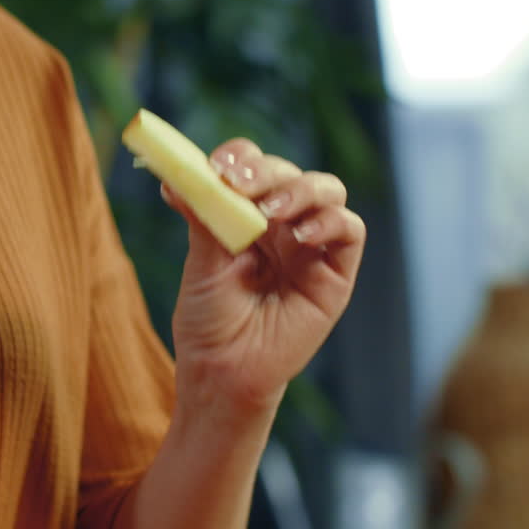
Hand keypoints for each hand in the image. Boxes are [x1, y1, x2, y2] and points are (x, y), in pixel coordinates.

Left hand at [163, 139, 365, 424]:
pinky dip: (330, 222)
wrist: (223, 371)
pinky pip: (350, 231)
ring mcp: (311, 246)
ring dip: (300, 190)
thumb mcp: (201, 263)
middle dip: (266, 172)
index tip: (217, 168)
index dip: (239, 157)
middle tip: (239, 184)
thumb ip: (204, 217)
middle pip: (289, 172)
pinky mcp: (336, 273)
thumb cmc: (209, 319)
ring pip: (327, 190)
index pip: (252, 165)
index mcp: (247, 213)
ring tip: (271, 212)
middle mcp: (282, 223)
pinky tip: (301, 236)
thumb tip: (179, 178)